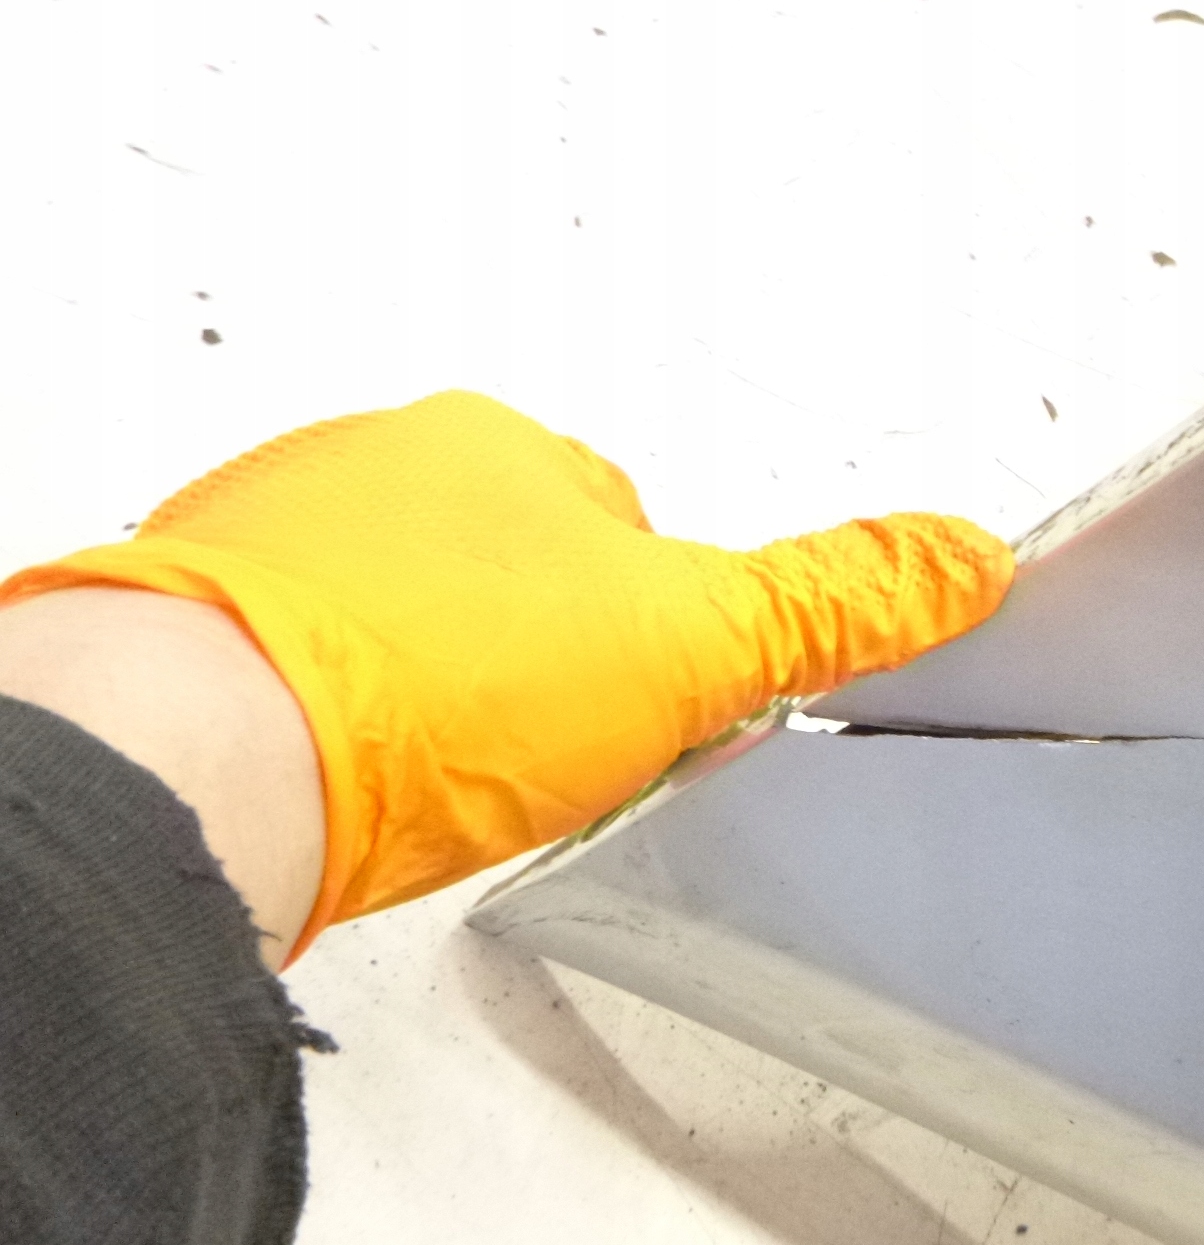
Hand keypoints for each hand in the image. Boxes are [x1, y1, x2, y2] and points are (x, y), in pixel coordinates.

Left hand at [0, 390, 1013, 964]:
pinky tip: (363, 794)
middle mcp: (376, 475)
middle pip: (515, 577)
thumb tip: (959, 558)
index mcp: (499, 450)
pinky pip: (309, 676)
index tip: (656, 696)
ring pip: (408, 627)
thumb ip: (832, 602)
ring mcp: (279, 552)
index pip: (625, 528)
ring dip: (445, 702)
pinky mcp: (203, 636)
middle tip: (558, 751)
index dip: (660, 632)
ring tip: (458, 783)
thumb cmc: (421, 682)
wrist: (206, 757)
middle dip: (551, 668)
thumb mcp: (689, 644)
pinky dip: (346, 734)